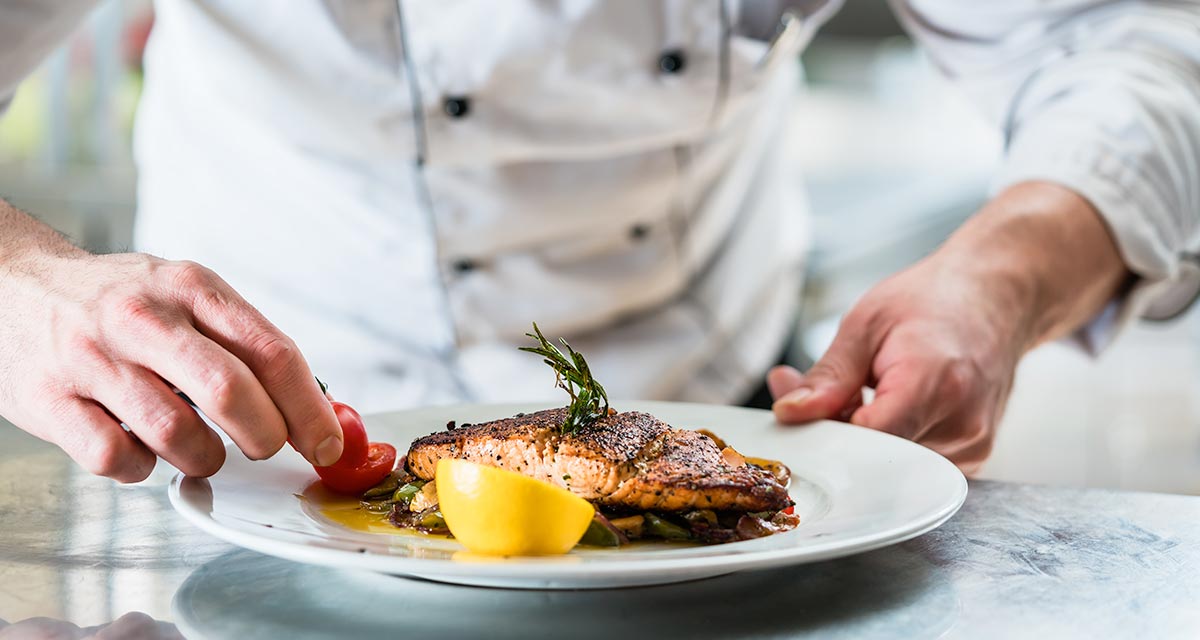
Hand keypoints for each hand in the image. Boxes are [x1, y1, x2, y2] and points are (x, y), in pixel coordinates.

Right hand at [0, 248, 341, 481]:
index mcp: (192, 288)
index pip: (272, 352)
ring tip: (199, 448)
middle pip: (229, 392)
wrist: (10, 287)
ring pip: (177, 434)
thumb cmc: (118, 302)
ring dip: (204, 458)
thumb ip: (247, 345)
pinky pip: (117, 459)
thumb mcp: (187, 296)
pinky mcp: (50, 401)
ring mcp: (92, 359)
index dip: (310, 409)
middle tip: (264, 447)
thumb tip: (316, 408)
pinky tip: (141, 448)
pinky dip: (142, 468)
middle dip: (264, 436)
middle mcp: (143, 318)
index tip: (328, 444)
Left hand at [768, 182, 1128, 471]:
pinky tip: (884, 411)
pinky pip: (913, 467)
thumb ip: (828, 377)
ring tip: (859, 395)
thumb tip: (790, 413)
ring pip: (892, 469)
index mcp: (935, 382)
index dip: (826, 435)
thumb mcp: (866, 323)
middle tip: (818, 400)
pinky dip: (888, 445)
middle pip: (877, 461)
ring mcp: (972, 446)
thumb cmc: (934, 301)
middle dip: (836, 437)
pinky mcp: (973, 457)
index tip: (802, 417)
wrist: (996, 297)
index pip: (867, 440)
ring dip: (860, 442)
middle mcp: (962, 423)